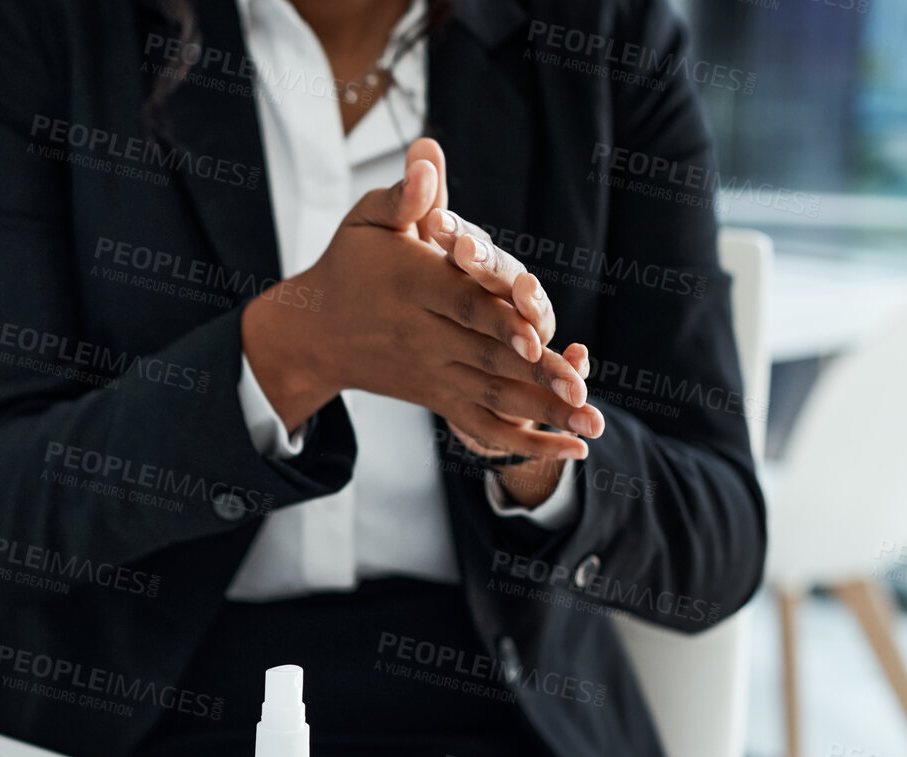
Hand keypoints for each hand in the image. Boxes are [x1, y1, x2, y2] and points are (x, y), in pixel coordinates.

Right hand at [241, 143, 599, 460]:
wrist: (315, 332)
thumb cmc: (349, 265)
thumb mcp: (366, 221)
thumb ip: (404, 194)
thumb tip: (428, 156)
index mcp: (414, 288)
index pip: (462, 304)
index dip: (499, 319)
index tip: (534, 333)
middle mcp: (426, 336)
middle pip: (489, 356)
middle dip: (538, 376)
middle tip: (582, 393)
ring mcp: (434, 371)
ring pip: (494, 395)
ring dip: (544, 413)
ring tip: (591, 427)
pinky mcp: (439, 396)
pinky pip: (482, 424)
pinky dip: (524, 442)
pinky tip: (568, 450)